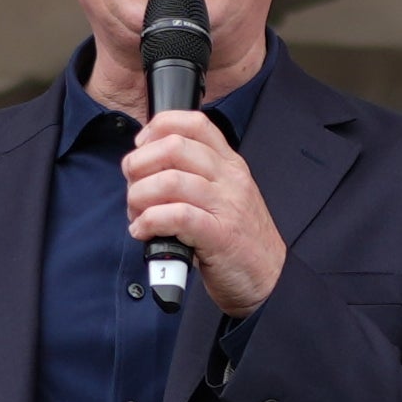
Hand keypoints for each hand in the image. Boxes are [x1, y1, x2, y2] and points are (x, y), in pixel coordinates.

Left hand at [119, 99, 286, 315]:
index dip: (159, 127)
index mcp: (230, 165)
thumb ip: (194, 178)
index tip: (141, 146)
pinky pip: (176, 215)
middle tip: (132, 186)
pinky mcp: (219, 235)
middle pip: (174, 146)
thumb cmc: (239, 241)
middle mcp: (229, 179)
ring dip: (139, 196)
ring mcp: (226, 205)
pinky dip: (149, 222)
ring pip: (170, 180)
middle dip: (139, 164)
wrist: (269, 279)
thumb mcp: (224, 197)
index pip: (195, 122)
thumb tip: (145, 169)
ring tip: (136, 214)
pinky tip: (143, 232)